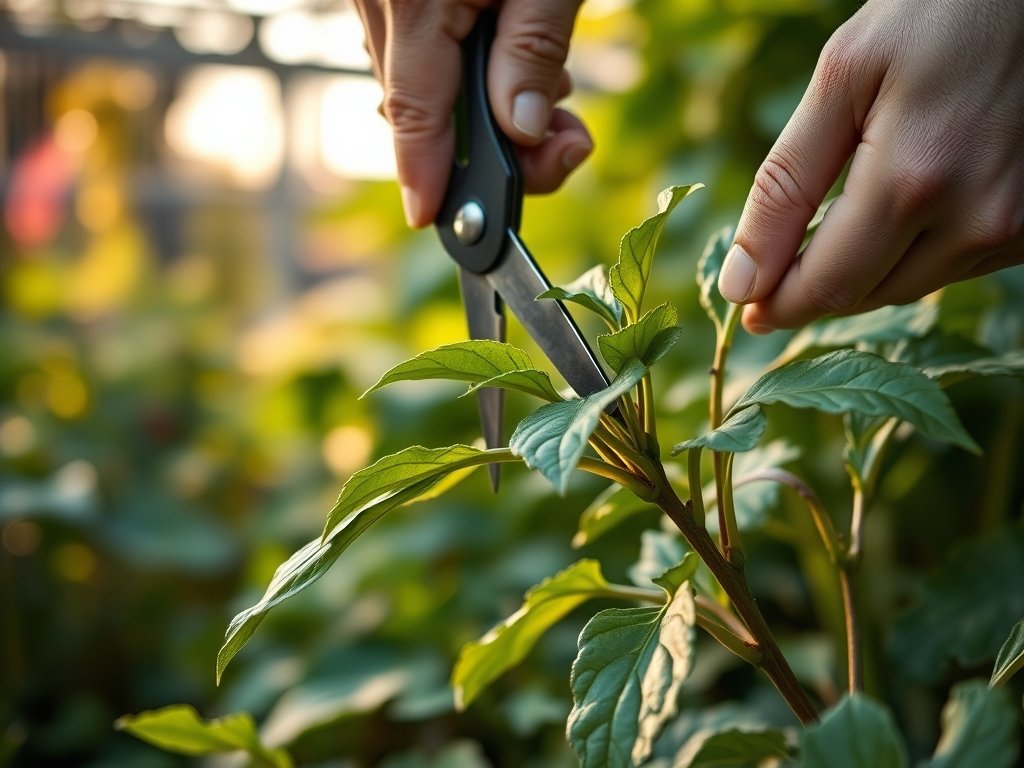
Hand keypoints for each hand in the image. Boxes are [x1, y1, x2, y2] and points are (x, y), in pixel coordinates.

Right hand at [354, 0, 592, 227]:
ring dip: (485, 110)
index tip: (428, 218)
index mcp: (415, 3)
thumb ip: (532, 54)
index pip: (414, 111)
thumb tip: (521, 131)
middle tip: (566, 145)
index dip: (424, 174)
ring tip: (557, 87)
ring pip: (421, 85)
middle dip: (493, 144)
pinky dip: (470, 76)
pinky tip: (520, 58)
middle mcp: (381, 1)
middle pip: (419, 107)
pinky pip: (421, 54)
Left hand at [718, 0, 1023, 332]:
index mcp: (912, 184)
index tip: (746, 306)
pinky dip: (914, 252)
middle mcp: (974, 219)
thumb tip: (740, 281)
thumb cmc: (934, 15)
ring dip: (865, 270)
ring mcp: (1015, 226)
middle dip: (814, 288)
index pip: (828, 286)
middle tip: (778, 269)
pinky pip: (956, 266)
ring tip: (838, 228)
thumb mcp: (840, 81)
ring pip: (911, 286)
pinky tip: (900, 212)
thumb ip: (784, 187)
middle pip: (867, 295)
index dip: (779, 306)